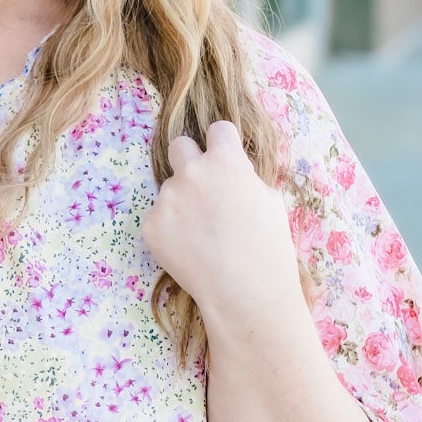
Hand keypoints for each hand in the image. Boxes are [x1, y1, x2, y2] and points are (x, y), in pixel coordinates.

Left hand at [141, 121, 300, 332]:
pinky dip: (170, 232)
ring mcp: (167, 199)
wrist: (244, 291)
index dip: (224, 145)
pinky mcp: (151, 226)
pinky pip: (159, 220)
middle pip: (179, 146)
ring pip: (170, 190)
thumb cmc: (268, 247)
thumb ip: (245, 179)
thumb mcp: (271, 201)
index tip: (226, 159)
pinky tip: (190, 252)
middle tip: (202, 187)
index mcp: (224, 160)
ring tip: (202, 236)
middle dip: (190, 159)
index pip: (218, 130)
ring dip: (182, 204)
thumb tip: (234, 175)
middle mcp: (191, 172)